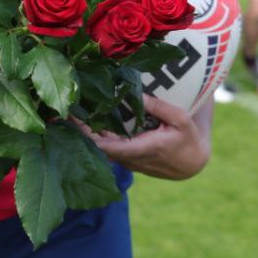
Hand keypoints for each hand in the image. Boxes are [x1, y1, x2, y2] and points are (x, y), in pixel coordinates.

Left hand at [77, 95, 209, 180]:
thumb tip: (137, 93)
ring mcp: (128, 161)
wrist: (192, 164)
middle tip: (64, 110)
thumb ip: (158, 107)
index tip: (72, 119)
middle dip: (81, 130)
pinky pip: (109, 148)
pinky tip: (88, 121)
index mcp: (142, 149)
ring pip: (102, 149)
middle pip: (98, 147)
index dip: (87, 135)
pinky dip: (98, 136)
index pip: (107, 146)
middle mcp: (131, 159)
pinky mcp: (129, 160)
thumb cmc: (188, 139)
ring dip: (88, 133)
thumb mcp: (180, 119)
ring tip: (72, 112)